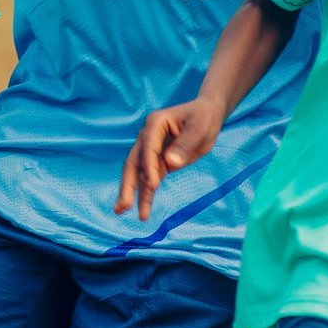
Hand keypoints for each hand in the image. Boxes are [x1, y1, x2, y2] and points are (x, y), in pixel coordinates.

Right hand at [114, 97, 225, 220]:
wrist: (206, 115)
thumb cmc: (203, 118)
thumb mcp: (199, 129)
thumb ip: (185, 145)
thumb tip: (171, 163)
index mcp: (155, 124)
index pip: (148, 147)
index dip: (149, 166)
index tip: (153, 185)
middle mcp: (147, 137)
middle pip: (133, 162)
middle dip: (128, 184)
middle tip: (124, 205)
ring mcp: (151, 150)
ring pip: (138, 174)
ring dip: (132, 193)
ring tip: (121, 212)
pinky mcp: (158, 162)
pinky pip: (149, 179)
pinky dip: (145, 194)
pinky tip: (141, 210)